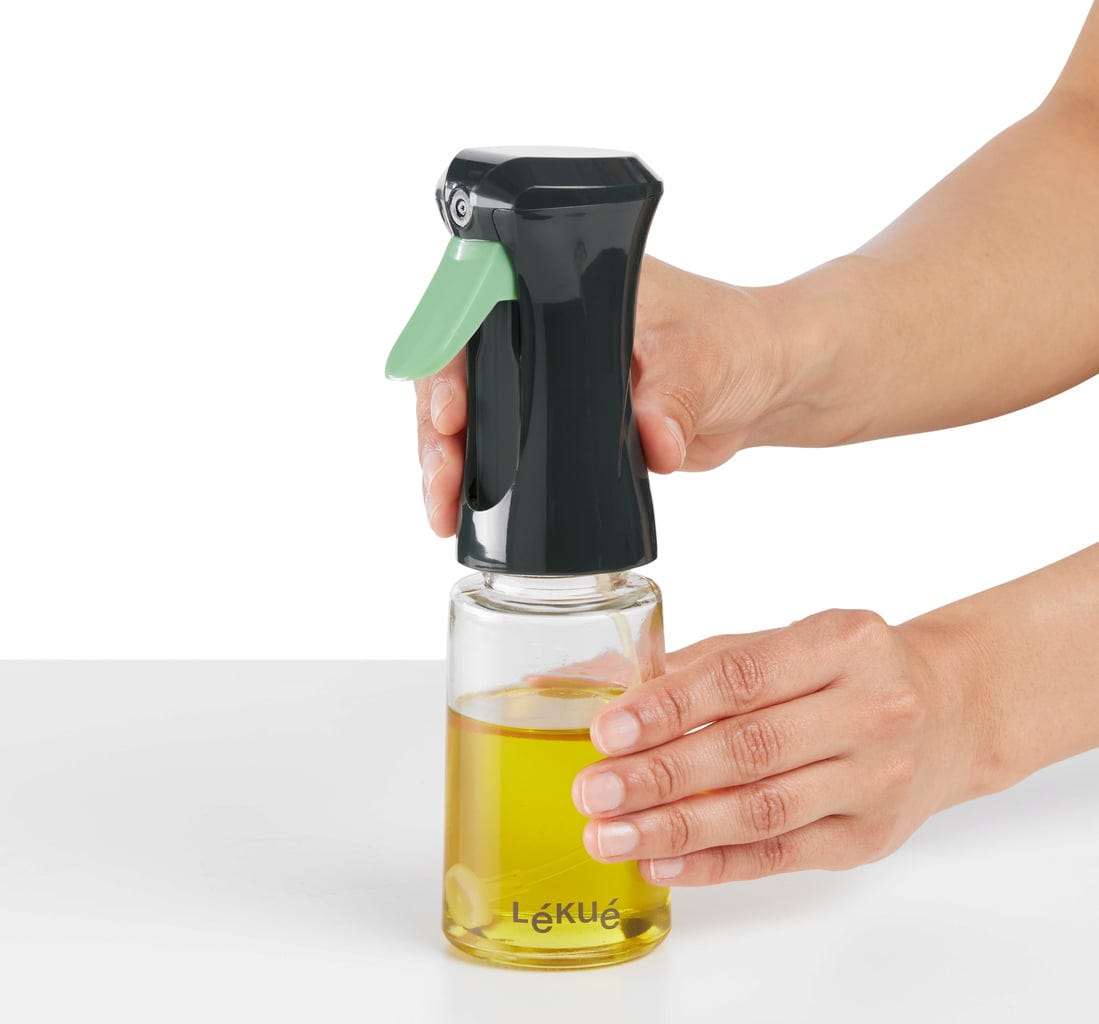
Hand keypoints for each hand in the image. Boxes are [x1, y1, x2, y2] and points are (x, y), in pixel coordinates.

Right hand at [413, 257, 790, 535]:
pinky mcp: (562, 419)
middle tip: (441, 475)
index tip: (452, 408)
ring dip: (451, 457)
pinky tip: (462, 514)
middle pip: (463, 364)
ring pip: (476, 409)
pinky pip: (507, 442)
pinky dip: (482, 477)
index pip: (479, 302)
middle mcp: (546, 323)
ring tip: (441, 508)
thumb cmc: (740, 343)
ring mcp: (549, 373)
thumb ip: (678, 399)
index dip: (449, 351)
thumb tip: (654, 441)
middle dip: (438, 423)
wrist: (767, 384)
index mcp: (566, 281)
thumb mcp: (708, 362)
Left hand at [571, 609, 984, 884]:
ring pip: (763, 810)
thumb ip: (702, 665)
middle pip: (749, 749)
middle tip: (595, 790)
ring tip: (611, 835)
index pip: (743, 678)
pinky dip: (716, 863)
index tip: (609, 730)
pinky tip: (664, 862)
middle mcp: (871, 709)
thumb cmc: (849, 672)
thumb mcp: (786, 644)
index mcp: (843, 643)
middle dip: (660, 774)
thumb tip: (606, 689)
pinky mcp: (870, 836)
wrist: (950, 712)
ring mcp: (877, 778)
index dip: (670, 707)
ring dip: (676, 827)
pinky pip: (782, 854)